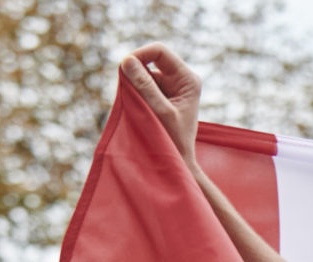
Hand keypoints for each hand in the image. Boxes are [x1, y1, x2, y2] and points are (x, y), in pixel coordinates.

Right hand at [120, 44, 202, 162]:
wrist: (179, 160)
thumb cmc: (175, 139)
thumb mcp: (160, 111)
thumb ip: (145, 85)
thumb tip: (126, 60)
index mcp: (188, 79)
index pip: (159, 51)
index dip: (140, 54)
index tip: (124, 66)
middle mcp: (181, 78)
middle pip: (150, 58)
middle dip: (135, 70)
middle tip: (129, 90)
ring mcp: (171, 85)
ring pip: (144, 71)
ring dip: (134, 83)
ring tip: (138, 104)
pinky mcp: (161, 93)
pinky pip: (142, 82)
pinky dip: (134, 90)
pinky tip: (138, 106)